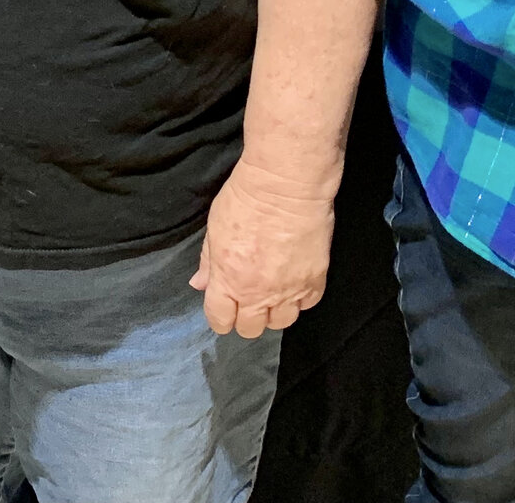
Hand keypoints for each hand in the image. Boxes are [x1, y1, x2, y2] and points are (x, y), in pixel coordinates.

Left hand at [191, 160, 332, 338]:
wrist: (286, 186)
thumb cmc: (244, 199)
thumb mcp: (215, 228)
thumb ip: (208, 262)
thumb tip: (200, 285)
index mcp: (228, 280)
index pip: (220, 319)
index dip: (220, 318)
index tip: (223, 310)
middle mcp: (258, 293)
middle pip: (251, 329)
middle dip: (246, 318)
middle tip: (247, 300)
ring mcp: (289, 290)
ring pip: (282, 323)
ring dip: (274, 312)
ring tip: (272, 293)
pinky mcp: (315, 281)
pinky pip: (307, 305)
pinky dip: (300, 299)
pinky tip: (294, 283)